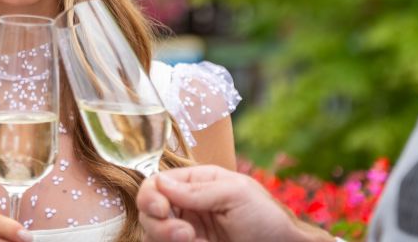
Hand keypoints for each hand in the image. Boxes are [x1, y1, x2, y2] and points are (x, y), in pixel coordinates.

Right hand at [137, 165, 332, 241]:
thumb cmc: (267, 217)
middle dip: (160, 223)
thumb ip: (197, 190)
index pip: (157, 183)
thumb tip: (160, 183)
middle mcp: (187, 205)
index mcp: (196, 182)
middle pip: (150, 211)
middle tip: (185, 234)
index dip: (151, 196)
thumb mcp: (235, 193)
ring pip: (154, 234)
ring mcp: (187, 230)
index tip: (161, 209)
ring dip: (166, 238)